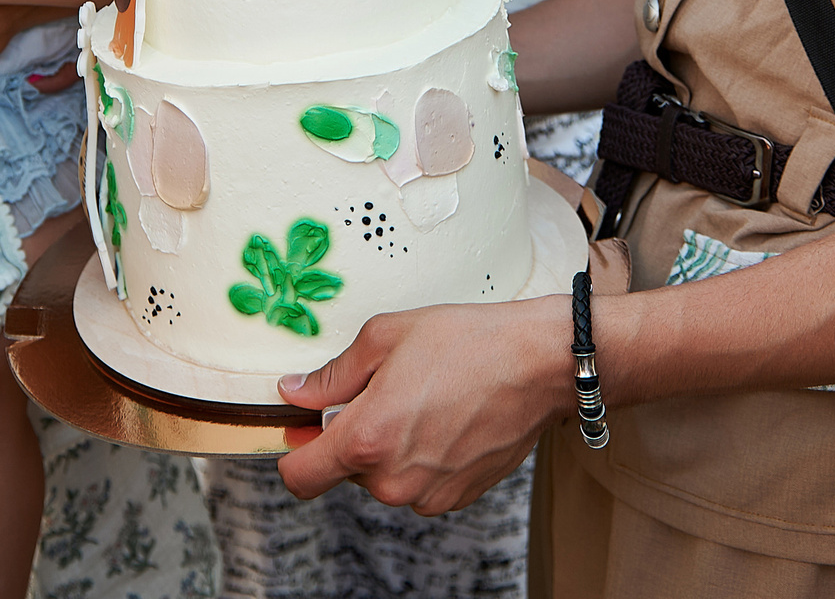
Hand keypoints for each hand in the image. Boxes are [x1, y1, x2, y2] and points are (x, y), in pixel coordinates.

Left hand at [275, 297, 571, 512]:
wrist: (538, 364)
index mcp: (366, 439)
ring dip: (389, 448)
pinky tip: (444, 420)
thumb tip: (295, 393)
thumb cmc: (467, 342)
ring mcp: (427, 494)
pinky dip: (420, 458)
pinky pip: (416, 484)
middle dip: (352, 436)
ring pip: (382, 477)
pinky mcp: (456, 497)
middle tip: (384, 392)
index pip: (299, 478)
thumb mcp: (384, 337)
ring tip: (422, 402)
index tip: (307, 428)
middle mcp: (393, 479)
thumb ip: (332, 375)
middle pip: (343, 471)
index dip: (295, 452)